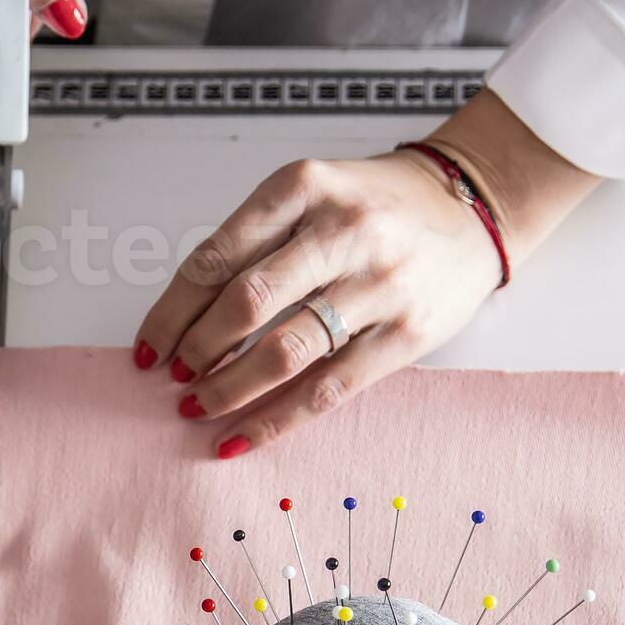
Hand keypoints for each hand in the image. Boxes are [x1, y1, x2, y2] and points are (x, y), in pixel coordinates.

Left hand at [138, 91, 602, 455]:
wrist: (474, 204)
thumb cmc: (379, 204)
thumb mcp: (313, 192)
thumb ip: (257, 240)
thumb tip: (187, 316)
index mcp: (304, 187)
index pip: (216, 257)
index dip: (172, 310)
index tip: (149, 346)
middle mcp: (343, 230)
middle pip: (246, 303)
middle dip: (198, 349)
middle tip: (175, 375)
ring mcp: (379, 282)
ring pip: (284, 350)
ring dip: (229, 387)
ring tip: (198, 405)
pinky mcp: (407, 332)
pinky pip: (328, 388)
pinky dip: (276, 419)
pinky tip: (241, 436)